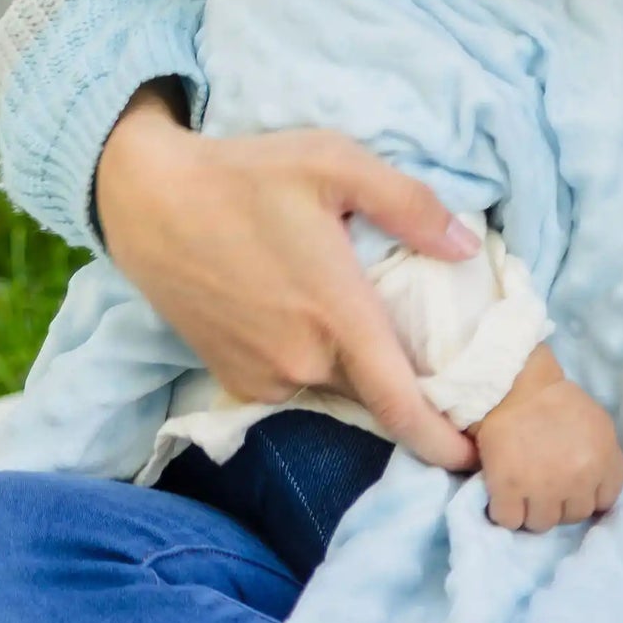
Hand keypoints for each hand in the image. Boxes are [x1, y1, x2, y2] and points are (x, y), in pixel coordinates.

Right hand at [96, 82, 479, 470]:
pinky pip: (293, 383)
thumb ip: (409, 205)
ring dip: (356, 371)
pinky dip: (315, 365)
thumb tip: (468, 249)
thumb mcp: (335, 163)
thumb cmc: (245, 176)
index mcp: (336, 315)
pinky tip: (309, 321)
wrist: (147, 201)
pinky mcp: (231, 377)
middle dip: (408, 393)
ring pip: (333, 387)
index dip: (442, 441)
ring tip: (360, 325)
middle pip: (374, 395)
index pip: (400, 405)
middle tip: (434, 363)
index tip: (475, 459)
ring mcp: (261, 376)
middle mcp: (301, 360)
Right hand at [471, 346, 622, 530]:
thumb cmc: (554, 402)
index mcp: (603, 460)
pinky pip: (510, 521)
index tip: (572, 485)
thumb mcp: (598, 424)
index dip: (586, 494)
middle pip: (573, 516)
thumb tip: (598, 495)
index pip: (603, 502)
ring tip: (523, 490)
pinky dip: (505, 512)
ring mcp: (543, 487)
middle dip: (560, 503)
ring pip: (542, 524)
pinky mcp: (508, 489)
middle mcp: (578, 478)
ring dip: (533, 510)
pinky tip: (504, 494)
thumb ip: (604, 460)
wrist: (510, 383)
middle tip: (545, 483)